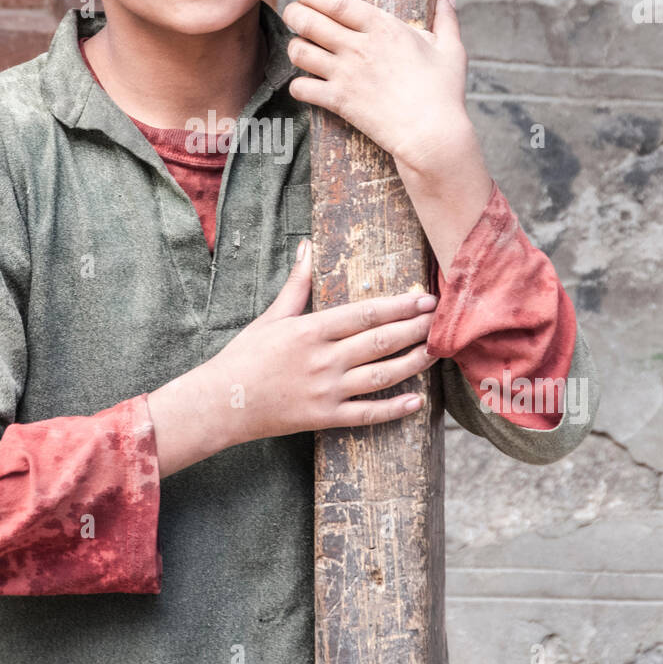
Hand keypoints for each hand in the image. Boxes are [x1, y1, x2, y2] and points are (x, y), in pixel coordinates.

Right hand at [202, 241, 437, 444]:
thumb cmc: (244, 356)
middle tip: (440, 319)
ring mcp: (326, 391)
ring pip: (381, 376)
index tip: (424, 298)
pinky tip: (417, 401)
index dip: (399, 306)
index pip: (365, 314)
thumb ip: (297, 284)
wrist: (222, 402)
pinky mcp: (325, 417)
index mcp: (310, 330)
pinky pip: (367, 414)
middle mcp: (323, 360)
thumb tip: (307, 246)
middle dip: (414, 329)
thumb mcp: (270, 317)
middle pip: (380, 342)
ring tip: (435, 352)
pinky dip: (394, 409)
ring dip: (413, 363)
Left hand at [282, 0, 471, 173]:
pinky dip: (297, 85)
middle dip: (293, 12)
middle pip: (309, 21)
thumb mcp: (452, 50)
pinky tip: (304, 84)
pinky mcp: (338, 101)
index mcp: (384, 28)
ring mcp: (345, 75)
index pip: (336, 2)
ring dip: (294, 46)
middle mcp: (359, 48)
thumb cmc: (444, 93)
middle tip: (292, 12)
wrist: (432, 134)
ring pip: (299, 51)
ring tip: (299, 46)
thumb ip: (446, 20)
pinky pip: (301, 88)